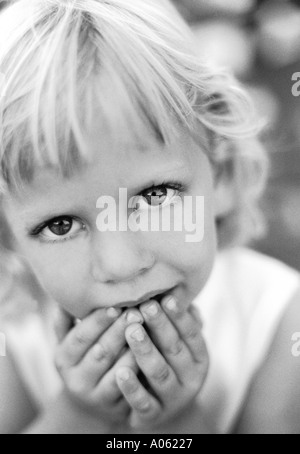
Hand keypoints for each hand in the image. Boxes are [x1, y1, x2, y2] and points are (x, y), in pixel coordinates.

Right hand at [54, 307, 142, 423]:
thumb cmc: (83, 359)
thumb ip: (65, 320)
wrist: (89, 402)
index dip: (98, 320)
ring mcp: (96, 396)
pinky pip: (131, 385)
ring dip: (134, 347)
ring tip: (147, 327)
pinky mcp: (115, 407)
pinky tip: (152, 350)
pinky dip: (140, 366)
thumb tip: (62, 294)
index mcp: (63, 358)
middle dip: (120, 329)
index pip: (81, 336)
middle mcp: (76, 379)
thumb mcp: (68, 342)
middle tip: (137, 311)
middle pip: (101, 351)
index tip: (116, 304)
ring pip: (118, 368)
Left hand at [115, 296, 208, 428]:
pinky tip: (120, 373)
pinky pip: (144, 402)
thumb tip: (177, 289)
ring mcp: (174, 399)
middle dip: (160, 327)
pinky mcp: (154, 415)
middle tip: (145, 306)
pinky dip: (133, 388)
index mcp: (200, 358)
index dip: (179, 316)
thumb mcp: (178, 343)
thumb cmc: (168, 361)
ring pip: (160, 373)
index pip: (191, 334)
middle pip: (175, 350)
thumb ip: (178, 321)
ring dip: (146, 351)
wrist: (162, 405)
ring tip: (131, 330)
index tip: (166, 297)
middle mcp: (191, 379)